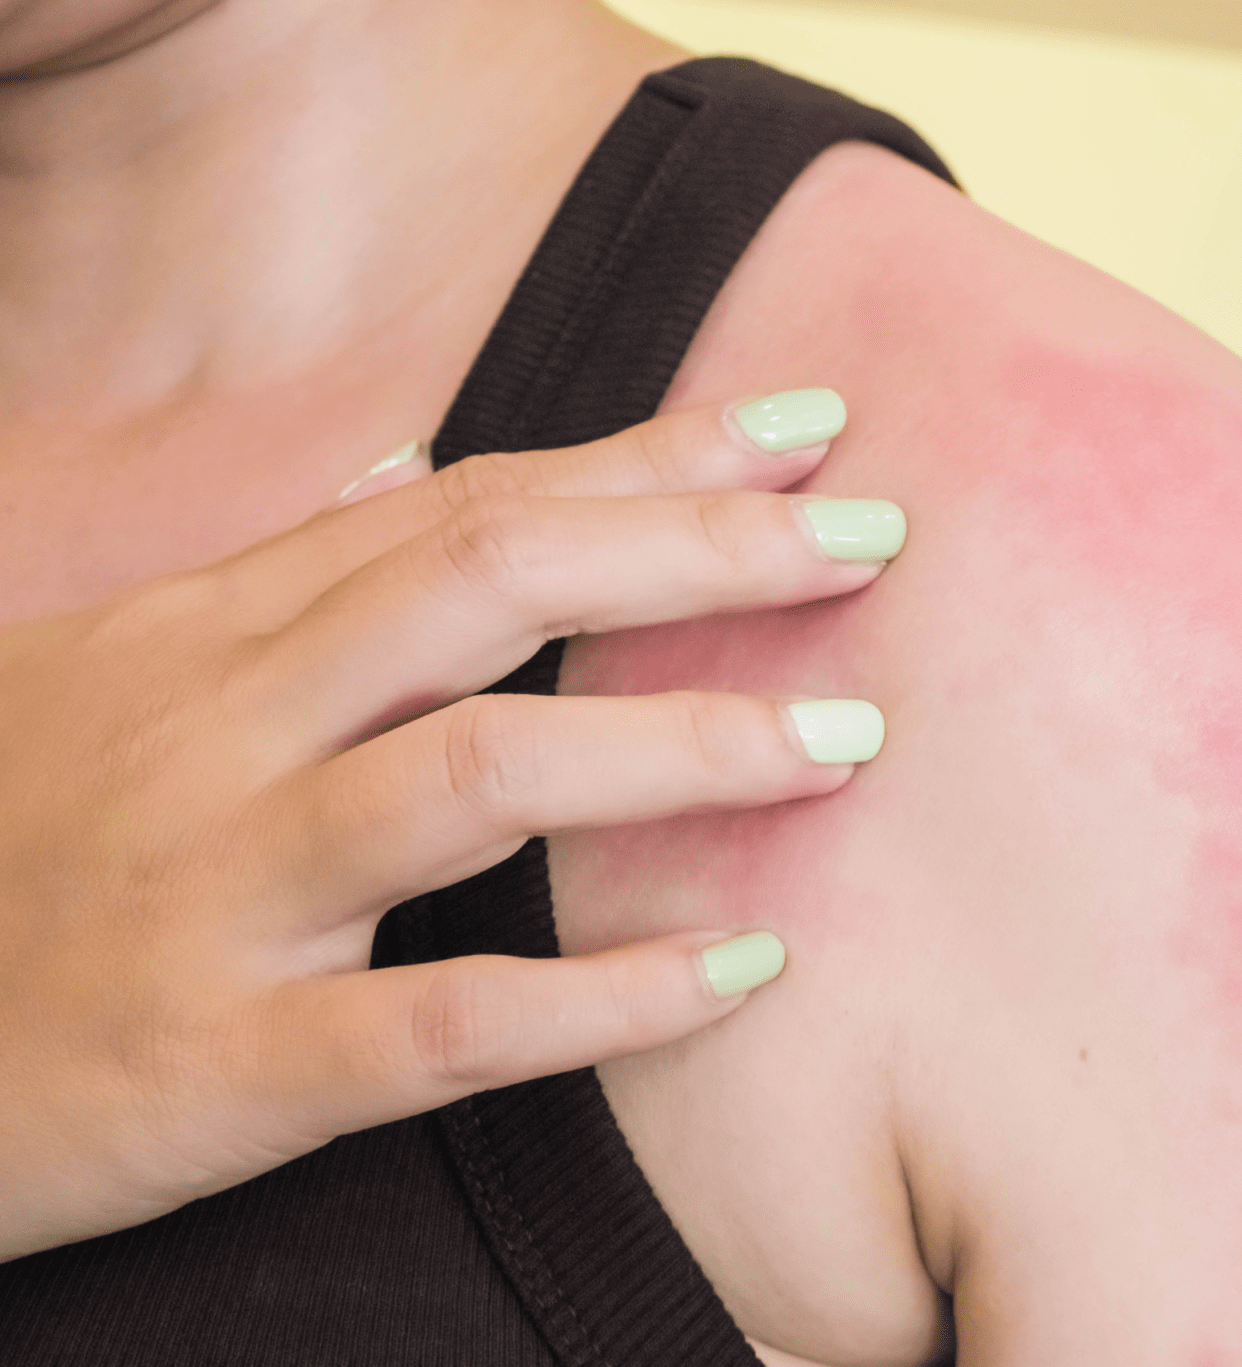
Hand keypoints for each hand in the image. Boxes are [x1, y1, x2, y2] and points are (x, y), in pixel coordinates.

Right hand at [0, 390, 899, 1259]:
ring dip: (682, 748)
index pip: (469, 506)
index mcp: (214, 632)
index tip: (805, 425)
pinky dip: (604, 996)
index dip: (648, 457)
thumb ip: (282, 574)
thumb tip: (414, 452)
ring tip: (845, 739)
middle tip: (873, 540)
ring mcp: (222, 892)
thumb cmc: (9, 848)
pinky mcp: (221, 1062)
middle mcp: (224, 731)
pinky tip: (741, 972)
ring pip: (480, 777)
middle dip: (697, 550)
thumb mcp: (114, 671)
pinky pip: (442, 1023)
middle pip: (490, 588)